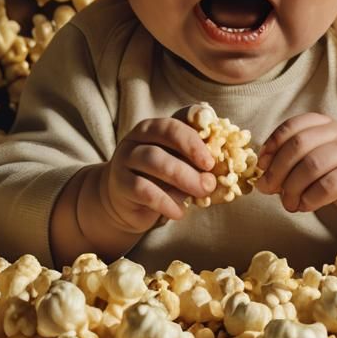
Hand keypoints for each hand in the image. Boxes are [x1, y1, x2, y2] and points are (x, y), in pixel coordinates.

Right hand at [97, 110, 217, 234]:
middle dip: (191, 160)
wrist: (126, 202)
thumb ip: (193, 163)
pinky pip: (143, 189)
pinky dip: (164, 202)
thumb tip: (217, 175)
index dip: (193, 141)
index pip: (174, 125)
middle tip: (210, 182)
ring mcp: (125, 158)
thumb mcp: (177, 166)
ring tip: (200, 194)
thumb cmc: (158, 179)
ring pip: (153, 161)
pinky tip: (178, 212)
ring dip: (181, 178)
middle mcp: (137, 138)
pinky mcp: (119, 183)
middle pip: (164, 140)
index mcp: (155, 128)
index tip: (210, 161)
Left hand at [257, 113, 336, 223]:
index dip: (272, 145)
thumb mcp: (315, 159)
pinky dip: (309, 199)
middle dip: (277, 169)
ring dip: (292, 188)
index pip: (292, 126)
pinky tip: (304, 206)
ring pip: (311, 166)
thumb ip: (290, 162)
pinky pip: (327, 186)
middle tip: (268, 189)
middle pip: (298, 145)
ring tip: (288, 203)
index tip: (262, 165)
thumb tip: (261, 178)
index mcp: (323, 124)